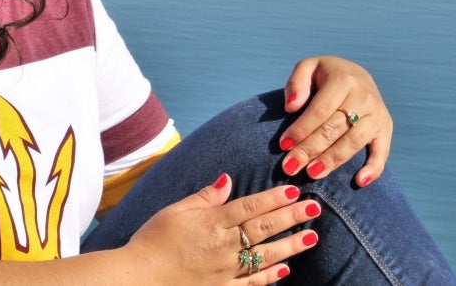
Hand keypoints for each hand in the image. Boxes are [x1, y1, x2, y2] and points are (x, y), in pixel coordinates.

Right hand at [126, 174, 318, 284]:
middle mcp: (224, 246)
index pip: (250, 207)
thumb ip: (205, 197)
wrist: (140, 277)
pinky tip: (285, 269)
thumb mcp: (176, 211)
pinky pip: (251, 283)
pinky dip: (269, 276)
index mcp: (213, 223)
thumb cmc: (153, 240)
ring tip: (311, 237)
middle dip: (291, 216)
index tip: (294, 190)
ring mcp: (225, 270)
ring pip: (265, 256)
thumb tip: (227, 179)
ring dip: (290, 246)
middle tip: (315, 208)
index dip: (274, 198)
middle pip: (264, 228)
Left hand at [277, 56, 392, 186]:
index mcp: (344, 79)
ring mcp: (377, 114)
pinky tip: (359, 181)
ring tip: (312, 173)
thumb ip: (297, 83)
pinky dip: (374, 168)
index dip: (301, 128)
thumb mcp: (308, 68)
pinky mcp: (386, 129)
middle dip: (310, 149)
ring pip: (353, 142)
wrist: (356, 75)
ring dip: (331, 161)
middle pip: (334, 129)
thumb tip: (291, 107)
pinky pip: (382, 151)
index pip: (320, 110)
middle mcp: (364, 96)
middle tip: (290, 166)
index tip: (284, 145)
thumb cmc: (325, 76)